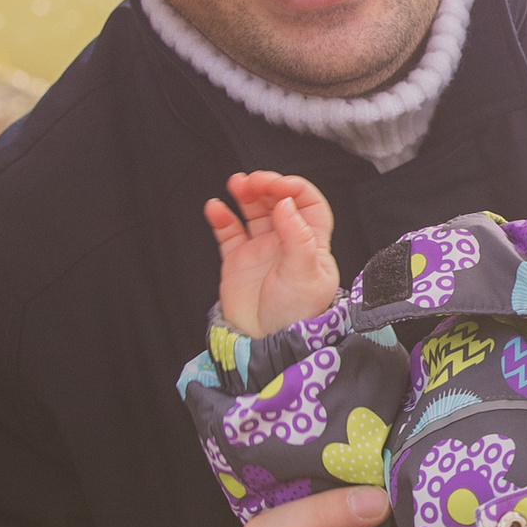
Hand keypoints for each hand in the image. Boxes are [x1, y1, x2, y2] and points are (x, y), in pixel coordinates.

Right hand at [205, 169, 339, 337]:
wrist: (268, 345)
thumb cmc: (296, 314)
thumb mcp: (305, 275)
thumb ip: (298, 237)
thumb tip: (286, 203)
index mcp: (312, 243)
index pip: (308, 204)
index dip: (295, 189)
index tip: (280, 185)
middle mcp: (287, 242)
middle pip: (278, 202)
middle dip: (267, 186)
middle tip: (254, 181)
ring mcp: (261, 250)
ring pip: (254, 211)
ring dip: (246, 194)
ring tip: (237, 184)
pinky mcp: (238, 261)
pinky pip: (229, 232)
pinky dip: (221, 217)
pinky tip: (214, 207)